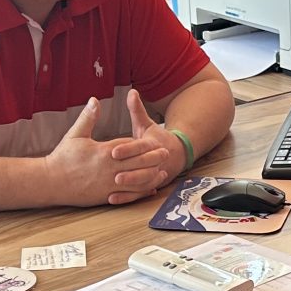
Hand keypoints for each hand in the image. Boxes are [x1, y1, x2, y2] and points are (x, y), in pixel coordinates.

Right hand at [41, 97, 170, 206]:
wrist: (50, 182)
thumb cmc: (62, 158)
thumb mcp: (75, 135)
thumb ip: (88, 117)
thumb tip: (95, 100)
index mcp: (103, 152)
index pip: (129, 147)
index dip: (143, 144)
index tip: (156, 140)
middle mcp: (109, 169)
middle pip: (138, 163)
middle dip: (153, 158)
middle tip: (166, 154)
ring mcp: (108, 184)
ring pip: (136, 181)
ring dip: (151, 176)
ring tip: (162, 172)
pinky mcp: (106, 196)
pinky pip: (128, 195)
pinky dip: (141, 192)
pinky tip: (149, 189)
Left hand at [99, 89, 180, 203]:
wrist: (176, 154)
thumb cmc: (156, 138)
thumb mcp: (147, 123)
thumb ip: (137, 109)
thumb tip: (132, 91)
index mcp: (152, 144)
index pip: (139, 147)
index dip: (127, 149)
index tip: (113, 151)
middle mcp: (155, 160)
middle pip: (142, 167)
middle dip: (129, 171)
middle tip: (114, 174)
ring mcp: (154, 174)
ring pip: (143, 181)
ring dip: (130, 185)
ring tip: (114, 187)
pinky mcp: (150, 185)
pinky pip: (139, 193)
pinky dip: (127, 197)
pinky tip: (113, 198)